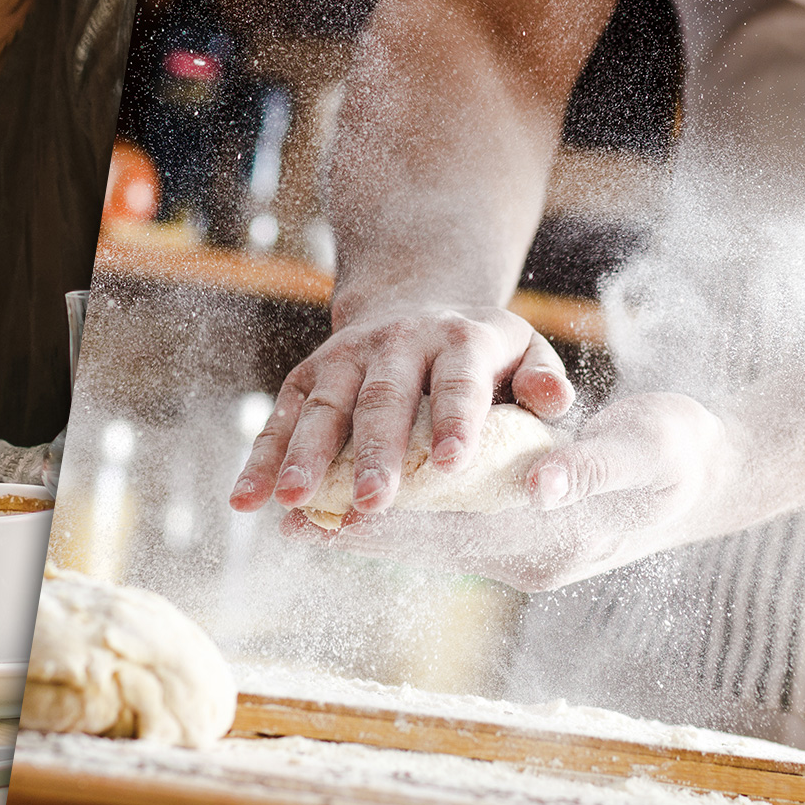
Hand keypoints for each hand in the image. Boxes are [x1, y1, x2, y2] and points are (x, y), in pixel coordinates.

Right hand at [232, 304, 573, 517]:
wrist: (413, 301)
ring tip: (294, 502)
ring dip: (304, 457)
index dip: (455, 420)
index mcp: (458, 339)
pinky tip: (248, 500)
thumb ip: (543, 379)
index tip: (452, 464)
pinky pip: (279, 420)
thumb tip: (556, 404)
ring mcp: (343, 357)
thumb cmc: (480, 353)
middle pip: (382, 400)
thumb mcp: (525, 350)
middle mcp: (394, 343)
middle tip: (373, 500)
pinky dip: (261, 461)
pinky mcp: (306, 377)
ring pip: (322, 409)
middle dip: (374, 452)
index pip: (458, 382)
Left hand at [284, 391, 731, 590]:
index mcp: (555, 542)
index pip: (456, 533)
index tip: (331, 511)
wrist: (710, 473)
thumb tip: (539, 484)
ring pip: (430, 543)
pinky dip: (398, 522)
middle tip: (290, 519)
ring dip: (368, 531)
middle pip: (429, 546)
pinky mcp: (516, 541)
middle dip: (360, 532)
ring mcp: (522, 556)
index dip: (393, 521)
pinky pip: (445, 533)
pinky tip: (351, 509)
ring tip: (300, 519)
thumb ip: (588, 467)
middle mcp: (531, 560)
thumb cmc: (677, 451)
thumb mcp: (643, 449)